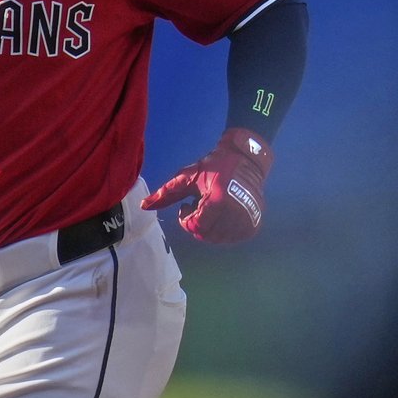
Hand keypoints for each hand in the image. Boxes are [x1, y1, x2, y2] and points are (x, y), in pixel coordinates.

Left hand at [141, 128, 274, 243]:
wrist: (246, 158)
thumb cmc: (214, 165)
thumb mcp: (187, 177)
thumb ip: (166, 193)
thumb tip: (143, 206)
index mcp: (218, 201)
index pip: (196, 226)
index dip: (186, 219)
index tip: (187, 204)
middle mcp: (236, 214)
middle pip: (206, 235)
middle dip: (196, 223)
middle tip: (199, 205)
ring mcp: (247, 220)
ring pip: (219, 239)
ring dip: (209, 227)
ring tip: (210, 208)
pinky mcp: (254, 224)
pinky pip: (232, 238)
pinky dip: (223, 230)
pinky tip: (221, 214)